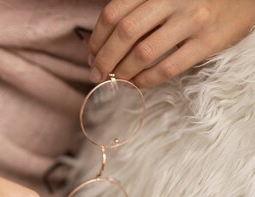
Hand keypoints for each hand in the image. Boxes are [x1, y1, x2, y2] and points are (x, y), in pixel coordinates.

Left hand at [88, 0, 254, 87]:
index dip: (96, 38)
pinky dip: (146, 80)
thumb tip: (99, 45)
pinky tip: (137, 83)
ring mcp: (193, 21)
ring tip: (116, 79)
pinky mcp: (209, 41)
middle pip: (125, 33)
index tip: (91, 54)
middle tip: (97, 74)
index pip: (114, 13)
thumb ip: (136, 9)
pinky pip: (169, 68)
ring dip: (123, 72)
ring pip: (144, 53)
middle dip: (104, 58)